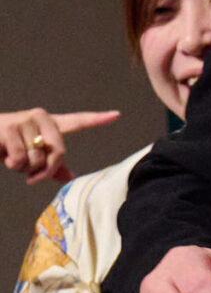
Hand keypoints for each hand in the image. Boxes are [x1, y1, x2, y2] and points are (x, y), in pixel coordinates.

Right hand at [2, 108, 118, 184]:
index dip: (97, 119)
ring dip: (23, 167)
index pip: (77, 121)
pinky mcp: (10, 128)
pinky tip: (3, 154)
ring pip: (37, 158)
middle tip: (32, 177)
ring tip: (12, 157)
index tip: (117, 115)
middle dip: (46, 170)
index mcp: (49, 123)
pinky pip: (20, 158)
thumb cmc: (6, 145)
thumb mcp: (30, 155)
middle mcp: (40, 117)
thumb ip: (49, 164)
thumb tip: (70, 177)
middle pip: (59, 152)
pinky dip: (12, 164)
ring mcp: (25, 120)